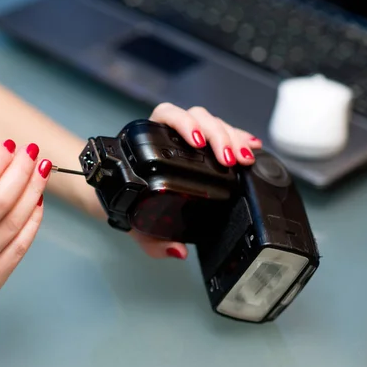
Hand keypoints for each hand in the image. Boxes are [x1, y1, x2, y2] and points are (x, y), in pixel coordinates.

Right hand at [0, 140, 50, 336]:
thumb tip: (3, 165)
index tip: (10, 145)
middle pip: (0, 202)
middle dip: (21, 171)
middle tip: (32, 152)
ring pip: (14, 223)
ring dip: (32, 192)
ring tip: (41, 171)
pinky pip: (19, 247)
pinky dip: (32, 222)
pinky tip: (37, 202)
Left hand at [132, 102, 261, 259]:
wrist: (115, 200)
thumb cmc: (122, 203)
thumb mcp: (133, 224)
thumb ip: (151, 240)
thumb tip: (178, 251)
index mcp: (146, 142)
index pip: (166, 115)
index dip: (184, 123)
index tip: (197, 142)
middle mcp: (167, 134)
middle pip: (197, 117)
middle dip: (218, 134)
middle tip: (229, 159)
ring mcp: (185, 138)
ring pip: (212, 122)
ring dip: (232, 136)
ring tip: (244, 157)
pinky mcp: (201, 146)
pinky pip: (222, 134)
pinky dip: (238, 139)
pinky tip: (251, 148)